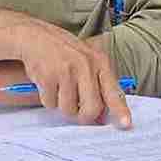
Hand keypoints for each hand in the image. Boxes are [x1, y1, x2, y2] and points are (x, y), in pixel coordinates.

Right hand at [9, 22, 130, 128]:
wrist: (34, 36)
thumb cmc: (63, 52)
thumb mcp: (86, 60)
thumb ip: (97, 84)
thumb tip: (102, 116)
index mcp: (100, 62)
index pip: (114, 91)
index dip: (120, 110)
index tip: (126, 124)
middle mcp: (86, 65)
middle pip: (92, 108)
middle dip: (83, 116)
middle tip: (77, 111)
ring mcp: (67, 71)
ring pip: (68, 109)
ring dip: (61, 105)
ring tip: (58, 87)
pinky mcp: (48, 76)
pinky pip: (50, 103)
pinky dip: (47, 98)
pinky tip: (46, 82)